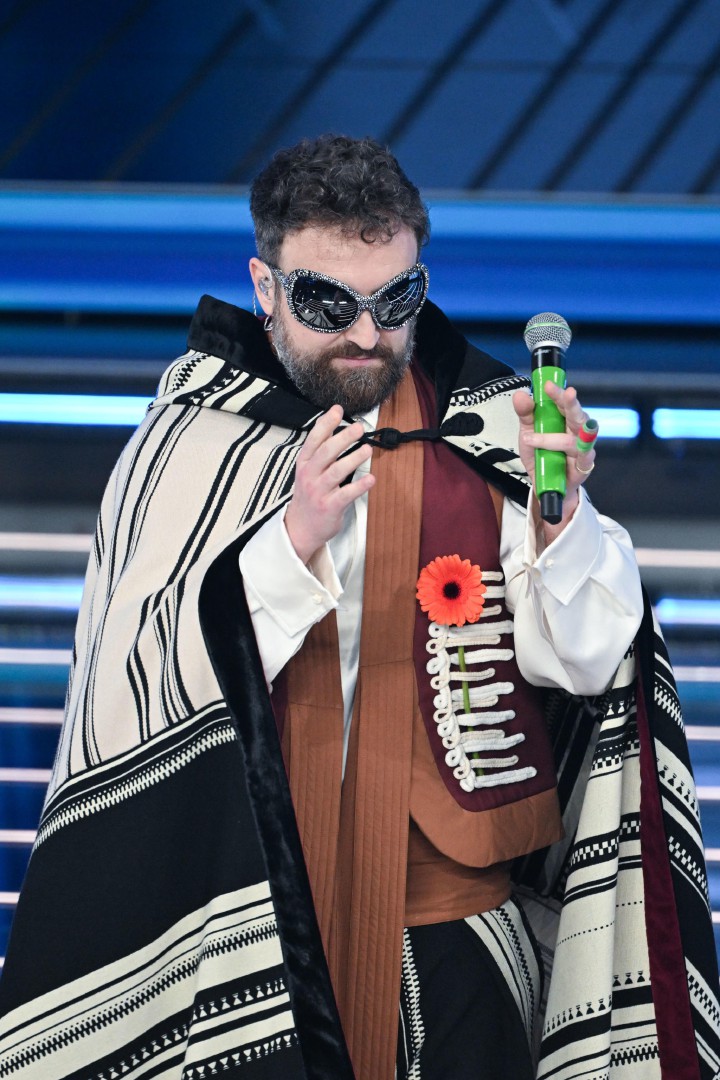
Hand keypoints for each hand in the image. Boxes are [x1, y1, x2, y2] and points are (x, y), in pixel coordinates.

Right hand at [285, 404, 373, 563]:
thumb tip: (333, 421)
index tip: (338, 410)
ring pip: (336, 471)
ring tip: (368, 450)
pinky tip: (371, 479)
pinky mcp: (330, 507)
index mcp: (304, 463)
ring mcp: (319, 492)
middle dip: (343, 438)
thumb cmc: (309, 494)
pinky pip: (346, 494)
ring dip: (354, 459)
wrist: (301, 527)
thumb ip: (321, 447)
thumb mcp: (309, 469)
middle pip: (326, 452)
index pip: (314, 440)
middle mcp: (309, 476)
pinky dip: (359, 486)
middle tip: (359, 428)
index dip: (326, 423)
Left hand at [512, 382, 597, 538]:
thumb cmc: (542, 455)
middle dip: (571, 404)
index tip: (548, 385)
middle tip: (566, 393)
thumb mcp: (528, 433)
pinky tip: (562, 454)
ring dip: (553, 438)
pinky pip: (583, 458)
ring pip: (576, 438)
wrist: (546, 485)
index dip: (558, 393)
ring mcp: (583, 449)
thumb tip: (521, 394)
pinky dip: (572, 455)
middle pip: (578, 415)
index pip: (564, 402)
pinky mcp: (585, 466)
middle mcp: (578, 431)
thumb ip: (525, 414)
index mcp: (564, 420)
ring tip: (531, 439)